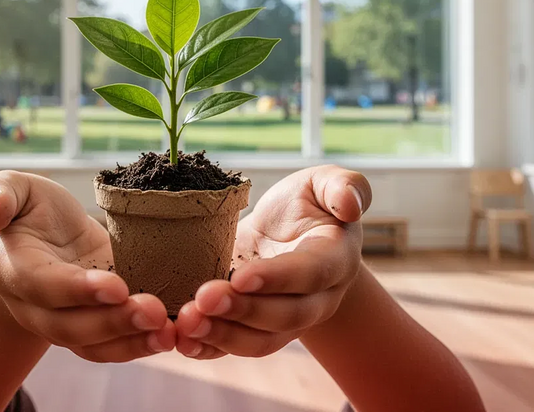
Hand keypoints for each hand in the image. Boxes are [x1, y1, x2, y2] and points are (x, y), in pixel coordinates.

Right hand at [0, 171, 175, 362]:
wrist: (43, 236)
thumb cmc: (28, 207)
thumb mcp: (10, 187)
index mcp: (13, 268)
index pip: (42, 286)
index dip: (78, 289)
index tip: (118, 285)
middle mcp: (34, 306)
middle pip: (69, 326)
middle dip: (113, 322)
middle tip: (154, 311)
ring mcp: (62, 321)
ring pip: (91, 344)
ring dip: (130, 341)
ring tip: (166, 333)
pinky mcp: (91, 326)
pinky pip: (110, 347)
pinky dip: (138, 345)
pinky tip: (168, 336)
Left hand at [175, 165, 370, 359]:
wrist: (288, 234)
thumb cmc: (305, 204)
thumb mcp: (322, 183)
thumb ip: (343, 185)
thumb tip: (350, 204)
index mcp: (334, 259)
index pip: (310, 274)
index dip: (277, 278)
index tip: (241, 276)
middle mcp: (316, 299)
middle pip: (285, 316)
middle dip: (243, 311)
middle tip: (203, 299)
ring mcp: (286, 321)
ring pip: (260, 341)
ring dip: (222, 336)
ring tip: (187, 324)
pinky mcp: (256, 329)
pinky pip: (235, 348)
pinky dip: (209, 349)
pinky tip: (182, 341)